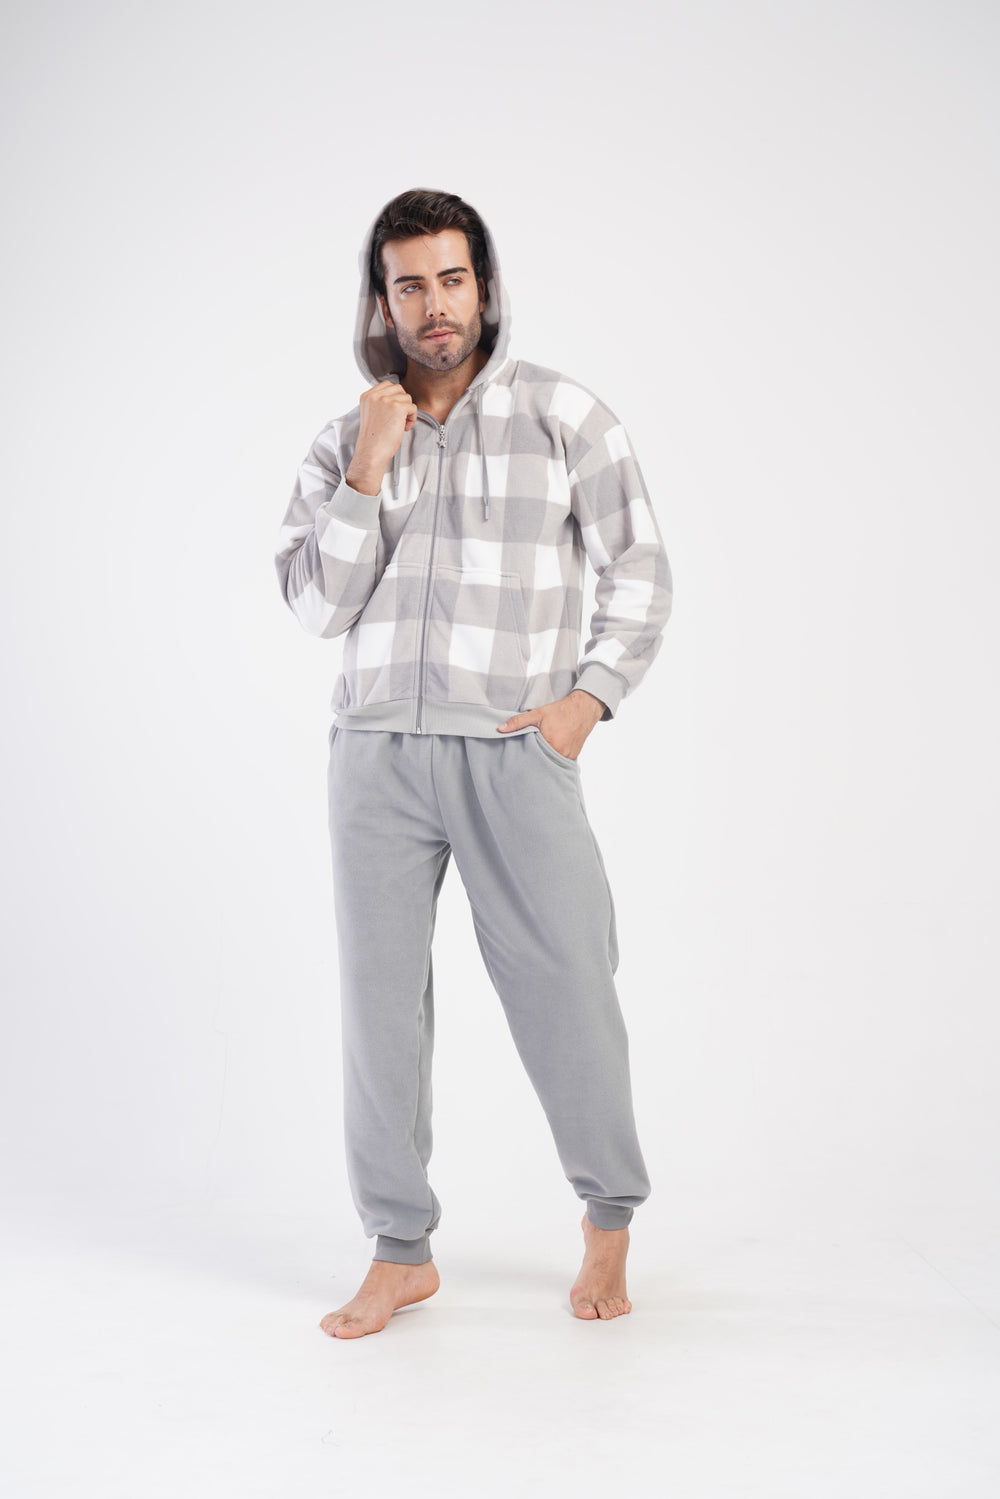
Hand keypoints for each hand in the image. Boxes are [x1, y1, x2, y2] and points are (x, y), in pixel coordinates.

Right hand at [346, 379, 418, 494]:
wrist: (371, 453)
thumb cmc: (373, 439)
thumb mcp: (372, 414)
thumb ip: (380, 403)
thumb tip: (399, 398)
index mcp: (366, 396)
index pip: (387, 385)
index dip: (394, 397)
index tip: (393, 412)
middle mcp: (375, 395)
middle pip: (398, 389)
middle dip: (402, 402)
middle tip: (398, 419)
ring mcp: (386, 400)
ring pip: (407, 397)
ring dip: (408, 411)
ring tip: (400, 425)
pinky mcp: (397, 408)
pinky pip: (413, 407)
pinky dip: (412, 418)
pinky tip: (404, 428)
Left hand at [496, 689, 604, 759]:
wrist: (584, 709)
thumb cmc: (561, 711)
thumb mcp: (538, 714)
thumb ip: (518, 722)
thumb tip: (500, 729)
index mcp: (551, 744)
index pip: (532, 757)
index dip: (525, 757)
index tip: (519, 758)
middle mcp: (560, 753)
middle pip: (542, 762)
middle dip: (534, 761)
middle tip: (525, 760)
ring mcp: (568, 757)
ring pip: (551, 763)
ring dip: (544, 761)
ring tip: (537, 758)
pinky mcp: (573, 757)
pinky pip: (560, 762)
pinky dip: (554, 759)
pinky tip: (548, 755)